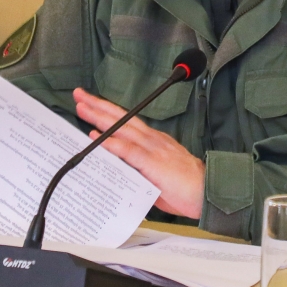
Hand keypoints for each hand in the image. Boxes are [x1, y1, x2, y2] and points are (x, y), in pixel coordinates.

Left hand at [73, 87, 204, 218]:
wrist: (207, 191)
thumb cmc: (184, 187)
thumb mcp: (155, 173)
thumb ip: (136, 167)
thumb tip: (116, 167)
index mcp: (153, 141)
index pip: (126, 122)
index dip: (108, 111)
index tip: (90, 104)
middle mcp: (152, 140)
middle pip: (121, 118)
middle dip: (98, 106)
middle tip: (80, 95)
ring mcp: (153, 149)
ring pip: (122, 129)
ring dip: (101, 118)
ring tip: (83, 109)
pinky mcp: (154, 163)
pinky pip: (130, 151)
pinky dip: (114, 144)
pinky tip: (99, 138)